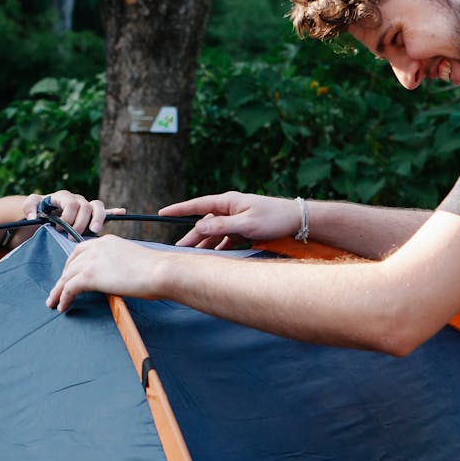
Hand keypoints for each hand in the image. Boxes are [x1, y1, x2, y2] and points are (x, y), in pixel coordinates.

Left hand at [20, 190, 124, 239]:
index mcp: (63, 197)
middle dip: (81, 223)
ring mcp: (85, 207)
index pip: (71, 204)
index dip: (68, 217)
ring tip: (94, 231)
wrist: (41, 215)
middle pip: (86, 207)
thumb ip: (29, 207)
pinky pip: (104, 211)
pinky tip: (121, 212)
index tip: (60, 229)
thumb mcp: (29, 208)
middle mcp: (76, 200)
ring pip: (97, 207)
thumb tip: (33, 216)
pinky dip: (113, 211)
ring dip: (98, 219)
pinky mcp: (91, 216)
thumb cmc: (36, 212)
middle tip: (72, 236)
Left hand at [47, 235, 165, 311]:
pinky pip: (69, 288)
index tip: (69, 274)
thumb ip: (118, 265)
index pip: (81, 250)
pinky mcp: (89, 275)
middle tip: (58, 290)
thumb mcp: (131, 261)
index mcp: (107, 241)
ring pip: (66, 276)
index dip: (72, 264)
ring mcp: (91, 261)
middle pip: (71, 263)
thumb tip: (114, 279)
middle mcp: (96, 247)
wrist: (160, 271)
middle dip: (63, 277)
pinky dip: (63, 298)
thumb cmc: (155, 270)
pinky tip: (62, 306)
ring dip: (58, 291)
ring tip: (53, 302)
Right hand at [161, 191, 299, 248]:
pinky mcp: (243, 229)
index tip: (162, 213)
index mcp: (228, 202)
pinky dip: (219, 248)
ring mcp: (236, 219)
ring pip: (214, 233)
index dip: (178, 209)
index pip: (197, 205)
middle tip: (177, 250)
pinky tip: (213, 258)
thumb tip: (198, 226)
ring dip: (204, 245)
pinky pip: (226, 239)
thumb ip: (221, 226)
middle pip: (204, 223)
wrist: (298, 221)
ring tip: (192, 258)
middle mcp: (230, 209)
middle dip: (191, 236)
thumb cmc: (274, 218)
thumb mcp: (246, 224)